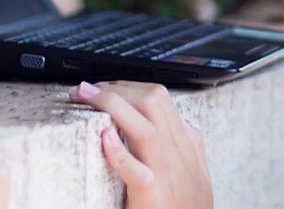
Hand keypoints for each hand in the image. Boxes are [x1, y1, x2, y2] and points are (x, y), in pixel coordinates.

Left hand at [68, 80, 212, 208]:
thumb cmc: (191, 207)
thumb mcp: (198, 173)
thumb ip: (191, 148)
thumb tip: (184, 126)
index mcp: (186, 145)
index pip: (160, 99)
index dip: (129, 86)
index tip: (106, 87)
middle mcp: (177, 154)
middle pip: (152, 102)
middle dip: (117, 88)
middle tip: (87, 90)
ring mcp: (166, 173)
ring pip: (144, 127)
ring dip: (111, 105)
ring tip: (85, 97)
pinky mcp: (152, 196)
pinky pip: (135, 170)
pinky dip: (118, 151)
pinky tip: (104, 137)